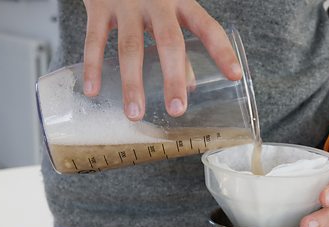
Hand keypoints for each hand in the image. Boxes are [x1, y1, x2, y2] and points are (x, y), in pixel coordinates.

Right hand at [82, 0, 241, 120]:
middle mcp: (157, 2)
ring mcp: (127, 4)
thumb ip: (178, 43)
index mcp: (181, 1)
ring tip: (134, 113)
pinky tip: (94, 90)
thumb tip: (190, 84)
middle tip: (177, 109)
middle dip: (173, 78)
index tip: (234, 76)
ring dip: (133, 83)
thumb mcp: (168, 10)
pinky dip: (94, 66)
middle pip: (169, 42)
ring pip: (131, 47)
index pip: (208, 28)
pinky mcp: (99, 5)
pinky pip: (95, 40)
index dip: (222, 52)